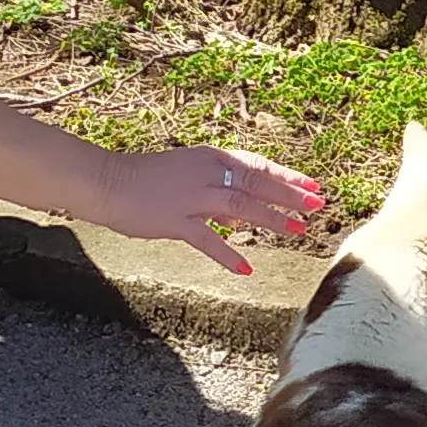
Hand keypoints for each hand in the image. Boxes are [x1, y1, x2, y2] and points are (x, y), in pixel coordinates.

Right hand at [87, 144, 325, 275]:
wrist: (108, 181)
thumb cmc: (146, 178)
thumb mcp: (188, 175)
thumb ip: (217, 193)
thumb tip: (244, 216)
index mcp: (211, 158)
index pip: (258, 166)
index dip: (288, 176)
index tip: (313, 186)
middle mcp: (207, 173)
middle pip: (257, 183)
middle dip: (290, 195)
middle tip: (317, 206)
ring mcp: (192, 197)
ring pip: (241, 206)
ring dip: (271, 219)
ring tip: (297, 231)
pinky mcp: (175, 220)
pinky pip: (207, 240)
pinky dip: (228, 254)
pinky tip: (246, 268)